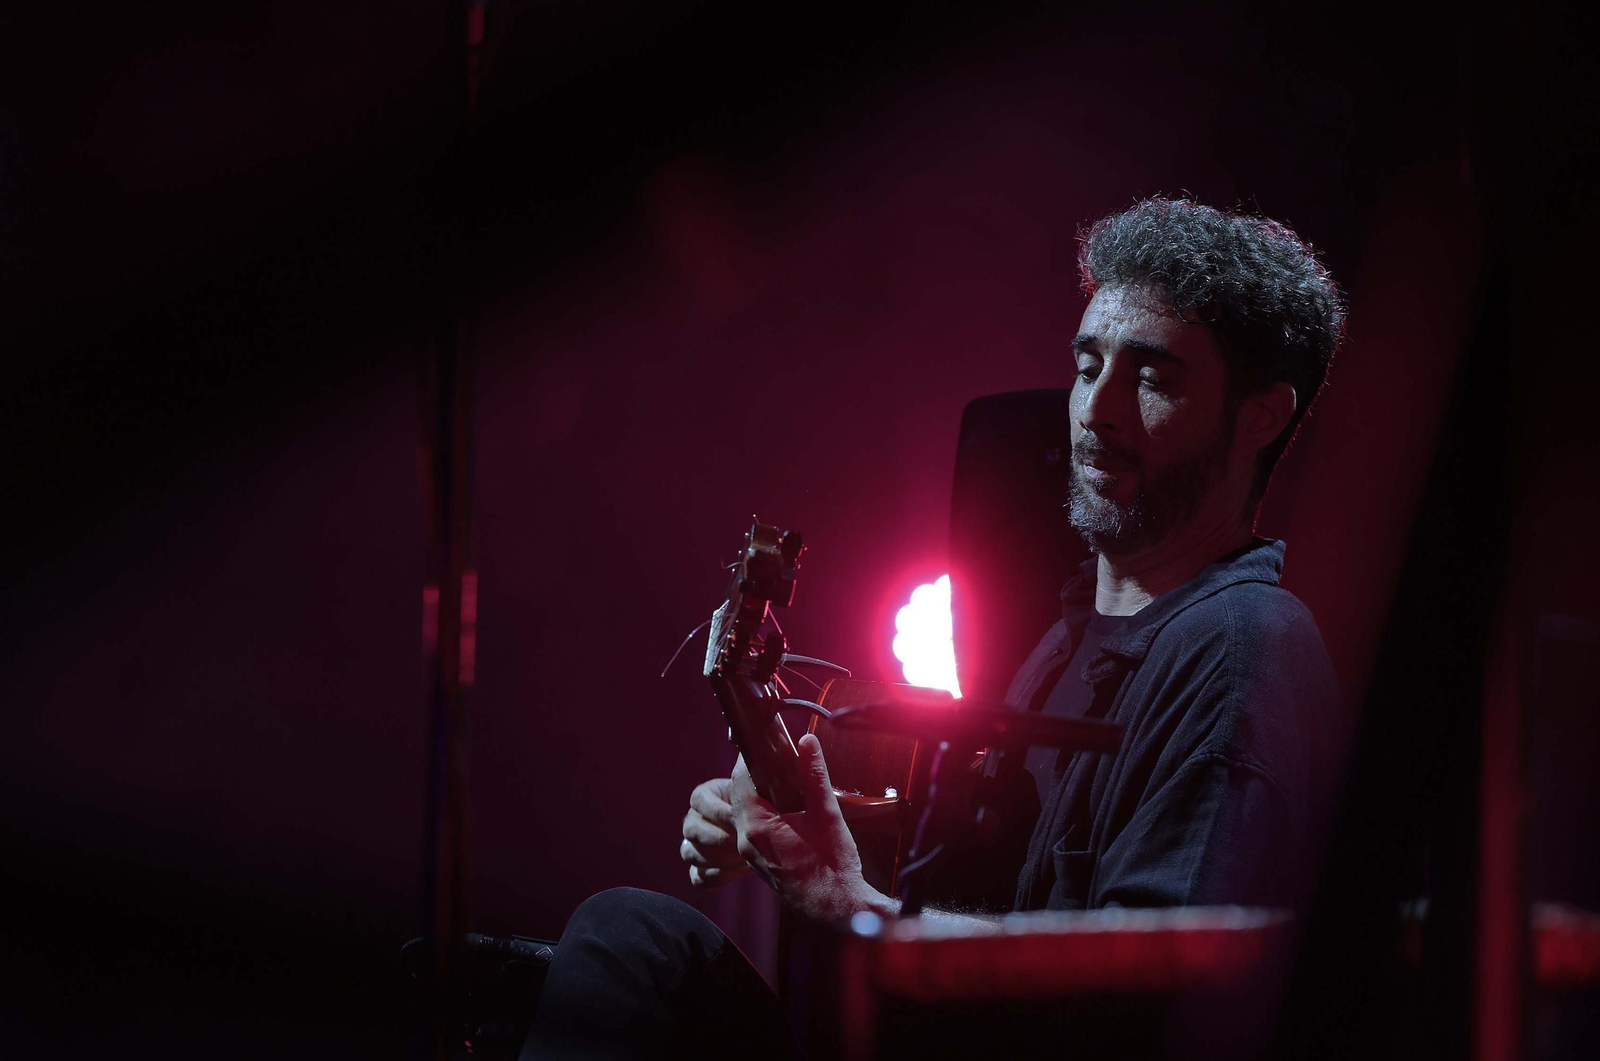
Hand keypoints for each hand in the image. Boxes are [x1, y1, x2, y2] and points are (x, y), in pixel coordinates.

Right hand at [680, 777, 751, 887]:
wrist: (764, 830)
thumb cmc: (760, 807)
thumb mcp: (755, 795)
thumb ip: (750, 798)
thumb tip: (753, 809)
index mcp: (702, 797)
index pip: (699, 801)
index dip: (721, 813)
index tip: (742, 820)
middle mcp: (692, 821)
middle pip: (693, 831)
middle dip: (721, 839)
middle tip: (745, 842)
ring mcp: (691, 847)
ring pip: (692, 855)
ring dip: (720, 859)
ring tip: (746, 858)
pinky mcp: (698, 870)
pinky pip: (699, 878)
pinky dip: (716, 877)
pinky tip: (738, 870)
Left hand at [729, 733, 894, 921]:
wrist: (836, 907)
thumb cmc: (832, 866)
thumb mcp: (826, 813)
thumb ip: (814, 775)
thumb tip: (808, 744)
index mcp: (757, 826)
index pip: (741, 780)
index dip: (750, 757)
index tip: (763, 743)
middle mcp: (746, 841)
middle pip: (739, 795)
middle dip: (754, 774)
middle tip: (773, 757)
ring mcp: (750, 854)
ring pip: (744, 813)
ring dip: (758, 794)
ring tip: (780, 779)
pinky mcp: (760, 862)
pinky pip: (751, 829)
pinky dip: (762, 813)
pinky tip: (783, 808)